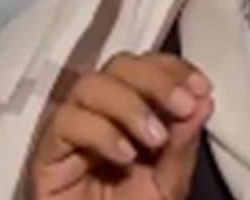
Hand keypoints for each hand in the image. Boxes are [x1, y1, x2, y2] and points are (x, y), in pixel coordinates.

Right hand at [30, 52, 214, 199]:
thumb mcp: (169, 184)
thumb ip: (183, 145)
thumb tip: (203, 100)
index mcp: (132, 114)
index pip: (147, 67)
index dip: (172, 68)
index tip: (200, 86)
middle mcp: (99, 113)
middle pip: (118, 65)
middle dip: (155, 80)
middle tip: (182, 106)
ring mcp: (71, 130)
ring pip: (90, 85)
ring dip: (129, 105)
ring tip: (154, 139)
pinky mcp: (47, 154)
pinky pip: (65, 121)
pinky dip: (100, 131)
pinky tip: (124, 156)